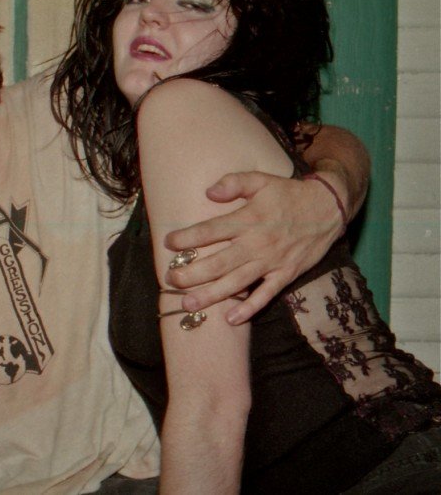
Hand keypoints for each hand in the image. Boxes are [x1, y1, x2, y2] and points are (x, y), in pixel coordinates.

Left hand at [164, 171, 343, 323]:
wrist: (329, 208)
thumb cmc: (288, 194)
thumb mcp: (261, 180)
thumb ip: (234, 183)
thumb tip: (209, 193)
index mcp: (247, 219)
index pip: (210, 231)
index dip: (188, 238)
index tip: (169, 243)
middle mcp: (256, 243)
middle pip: (219, 262)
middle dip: (193, 273)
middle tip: (171, 279)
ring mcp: (271, 262)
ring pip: (237, 282)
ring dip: (212, 294)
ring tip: (189, 304)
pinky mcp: (286, 274)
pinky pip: (266, 295)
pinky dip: (250, 308)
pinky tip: (231, 319)